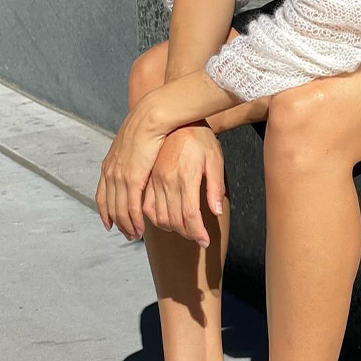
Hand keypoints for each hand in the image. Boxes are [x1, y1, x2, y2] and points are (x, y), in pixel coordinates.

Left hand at [95, 94, 167, 240]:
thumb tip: (139, 160)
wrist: (152, 115)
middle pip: (109, 205)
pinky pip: (130, 207)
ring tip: (135, 236)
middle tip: (126, 234)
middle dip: (117, 222)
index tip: (109, 222)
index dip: (104, 211)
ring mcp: (119, 176)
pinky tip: (140, 228)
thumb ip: (134, 156)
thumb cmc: (151, 125)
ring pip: (119, 210)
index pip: (101, 194)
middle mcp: (110, 172)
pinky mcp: (131, 178)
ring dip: (126, 226)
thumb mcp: (135, 143)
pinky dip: (134, 221)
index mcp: (110, 163)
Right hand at [143, 124, 224, 247]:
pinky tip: (165, 220)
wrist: (176, 118)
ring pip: (157, 217)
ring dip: (170, 229)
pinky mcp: (146, 178)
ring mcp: (153, 180)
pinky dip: (152, 218)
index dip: (197, 233)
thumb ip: (215, 186)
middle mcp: (166, 180)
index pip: (190, 216)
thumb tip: (217, 211)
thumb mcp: (215, 158)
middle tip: (197, 237)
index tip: (205, 241)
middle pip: (173, 220)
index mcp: (184, 176)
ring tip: (183, 231)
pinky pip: (144, 206)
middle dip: (186, 233)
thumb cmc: (200, 138)